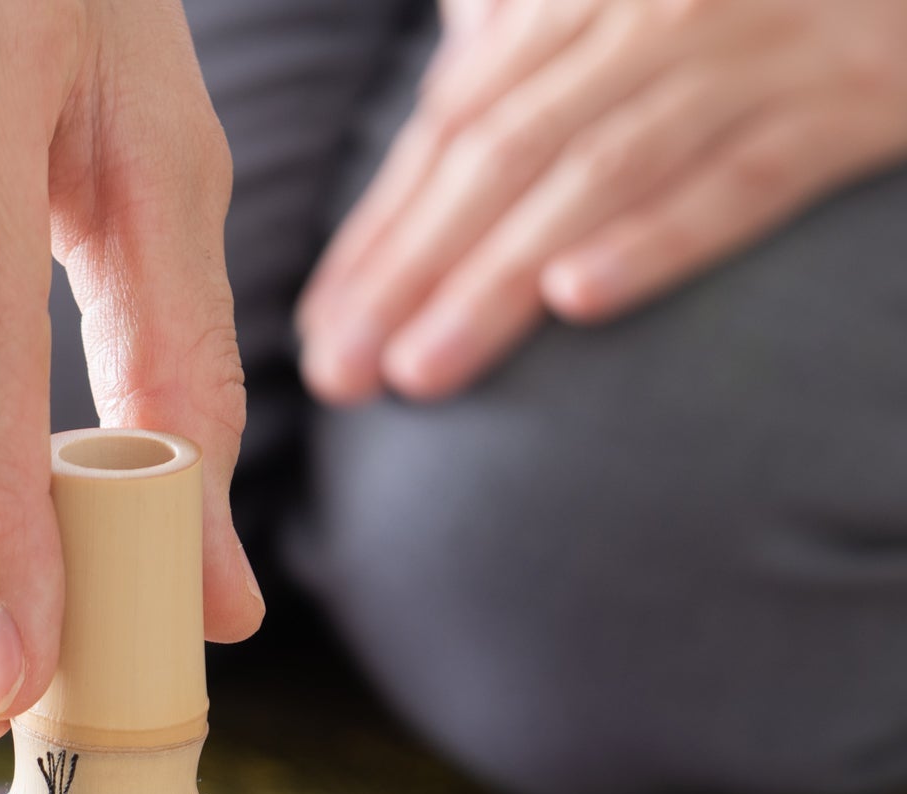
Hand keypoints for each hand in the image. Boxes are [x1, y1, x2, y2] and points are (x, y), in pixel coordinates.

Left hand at [298, 0, 906, 404]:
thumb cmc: (767, 1)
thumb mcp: (642, 0)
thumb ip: (543, 24)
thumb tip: (457, 64)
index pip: (456, 121)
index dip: (381, 227)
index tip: (320, 325)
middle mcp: (665, 6)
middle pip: (505, 151)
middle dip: (408, 269)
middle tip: (340, 376)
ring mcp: (762, 44)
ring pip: (599, 171)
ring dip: (497, 278)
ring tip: (420, 373)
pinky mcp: (854, 99)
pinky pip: (744, 176)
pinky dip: (658, 235)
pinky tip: (579, 299)